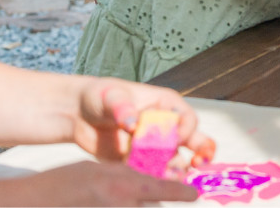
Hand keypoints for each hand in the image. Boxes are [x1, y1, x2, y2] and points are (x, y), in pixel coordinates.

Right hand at [15, 161, 199, 205]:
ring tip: (105, 198)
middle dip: (150, 203)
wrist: (28, 204)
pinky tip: (99, 201)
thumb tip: (145, 179)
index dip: (182, 191)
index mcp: (122, 187)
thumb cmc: (59, 185)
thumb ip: (123, 174)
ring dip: (136, 206)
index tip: (194, 193)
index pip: (163, 190)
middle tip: (128, 197)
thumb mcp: (95, 169)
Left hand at [75, 81, 214, 167]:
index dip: (185, 129)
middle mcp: (165, 125)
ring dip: (177, 170)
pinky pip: (154, 173)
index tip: (176, 139)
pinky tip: (151, 182)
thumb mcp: (111, 97)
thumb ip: (123, 108)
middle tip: (199, 162)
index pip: (186, 117)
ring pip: (176, 160)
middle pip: (193, 139)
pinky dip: (155, 179)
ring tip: (172, 178)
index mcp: (165, 104)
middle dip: (201, 151)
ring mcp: (154, 145)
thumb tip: (132, 123)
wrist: (77, 114)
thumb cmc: (100, 95)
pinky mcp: (140, 162)